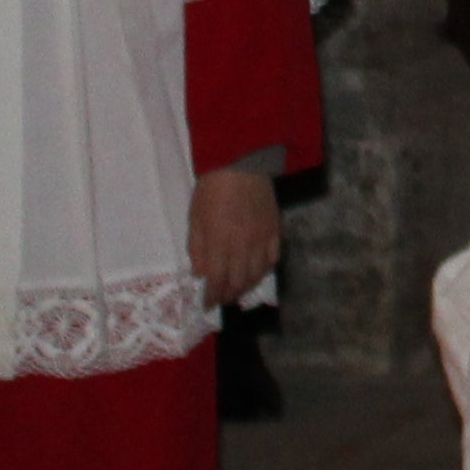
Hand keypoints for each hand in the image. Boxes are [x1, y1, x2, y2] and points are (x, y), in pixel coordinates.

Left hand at [189, 164, 281, 299]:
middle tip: (222, 299)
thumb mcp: (195, 218)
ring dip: (247, 287)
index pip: (216, 280)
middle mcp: (242, 246)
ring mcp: (261, 239)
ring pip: (257, 274)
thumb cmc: (211, 190)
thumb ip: (197, 248)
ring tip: (239, 290)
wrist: (241, 164)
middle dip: (229, 295)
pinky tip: (258, 271)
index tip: (207, 305)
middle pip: (239, 282)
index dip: (212, 297)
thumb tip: (201, 274)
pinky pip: (273, 258)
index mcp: (219, 243)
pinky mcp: (275, 230)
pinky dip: (265, 270)